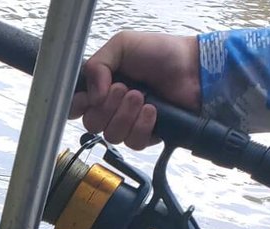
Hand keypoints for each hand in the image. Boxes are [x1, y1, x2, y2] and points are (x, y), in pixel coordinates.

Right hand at [69, 32, 200, 148]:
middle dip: (108, 108)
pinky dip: (142, 126)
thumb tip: (91, 97)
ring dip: (126, 115)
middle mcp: (111, 107)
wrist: (193, 67)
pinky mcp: (146, 135)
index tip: (89, 98)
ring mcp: (128, 123)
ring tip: (142, 97)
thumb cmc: (161, 52)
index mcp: (101, 86)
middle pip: (91, 124)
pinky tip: (153, 111)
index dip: (78, 107)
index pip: (76, 107)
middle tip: (126, 89)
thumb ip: (97, 65)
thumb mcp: (122, 45)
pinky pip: (133, 143)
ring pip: (111, 136)